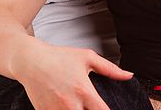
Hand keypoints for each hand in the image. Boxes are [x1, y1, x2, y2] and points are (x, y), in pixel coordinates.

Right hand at [12, 42, 132, 109]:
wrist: (31, 61)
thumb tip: (129, 75)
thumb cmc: (59, 57)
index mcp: (84, 91)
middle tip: (93, 106)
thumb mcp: (87, 57)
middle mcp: (70, 105)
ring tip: (80, 105)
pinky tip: (68, 106)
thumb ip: (110, 69)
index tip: (111, 109)